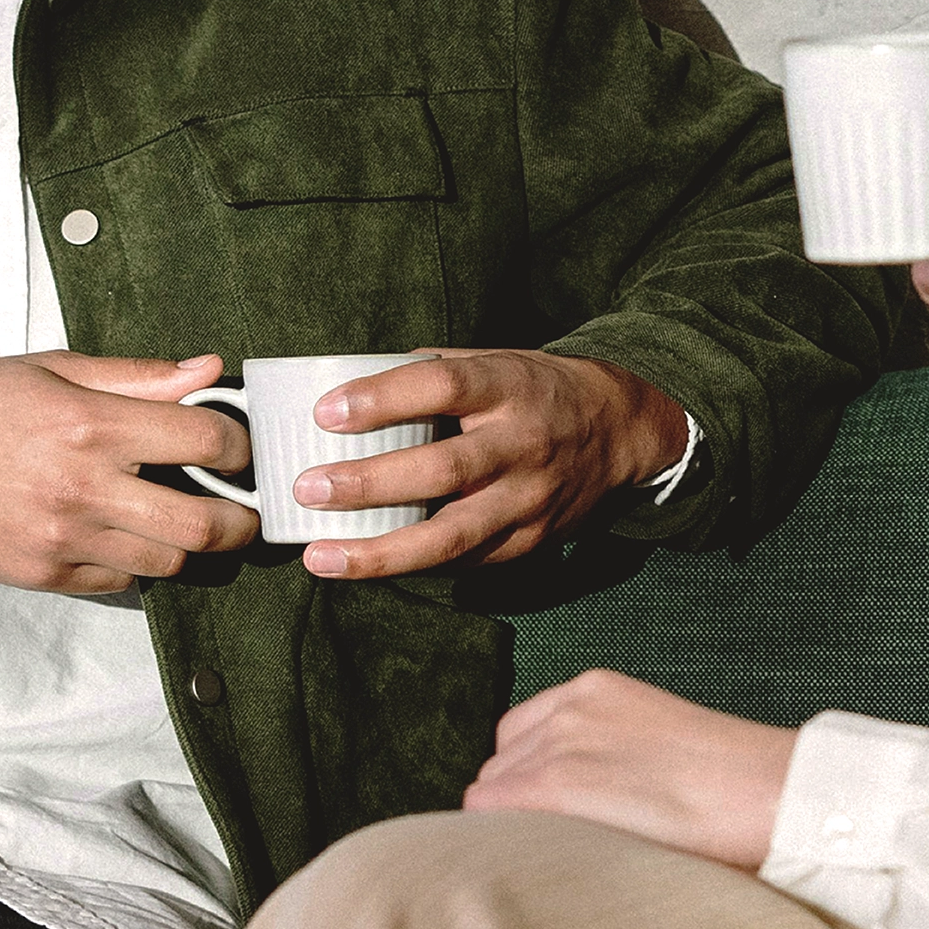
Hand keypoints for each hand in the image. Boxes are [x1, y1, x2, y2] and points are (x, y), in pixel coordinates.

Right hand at [0, 351, 257, 593]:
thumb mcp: (51, 370)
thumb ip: (138, 377)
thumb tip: (209, 371)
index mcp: (91, 426)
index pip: (205, 440)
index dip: (239, 445)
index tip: (239, 449)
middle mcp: (84, 488)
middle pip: (203, 524)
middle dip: (240, 520)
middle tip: (244, 510)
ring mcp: (65, 539)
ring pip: (170, 562)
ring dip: (189, 544)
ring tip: (186, 521)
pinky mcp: (47, 576)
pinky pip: (125, 583)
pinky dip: (139, 564)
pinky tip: (128, 536)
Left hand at [293, 349, 687, 578]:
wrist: (620, 431)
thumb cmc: (537, 391)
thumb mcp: (498, 362)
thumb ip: (435, 372)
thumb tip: (351, 385)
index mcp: (511, 387)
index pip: (443, 385)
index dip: (383, 398)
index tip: (326, 412)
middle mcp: (524, 445)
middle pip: (443, 470)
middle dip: (370, 483)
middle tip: (308, 488)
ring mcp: (530, 500)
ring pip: (453, 537)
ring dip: (381, 552)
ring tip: (322, 557)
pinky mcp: (531, 541)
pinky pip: (466, 562)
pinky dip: (414, 566)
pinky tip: (368, 566)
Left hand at [464, 669, 796, 868]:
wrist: (768, 793)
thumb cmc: (732, 790)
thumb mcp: (660, 746)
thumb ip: (610, 758)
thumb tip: (581, 806)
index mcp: (595, 689)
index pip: (520, 737)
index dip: (529, 782)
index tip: (557, 818)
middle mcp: (567, 708)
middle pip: (499, 767)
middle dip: (518, 808)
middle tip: (562, 849)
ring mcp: (557, 743)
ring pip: (489, 797)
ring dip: (513, 830)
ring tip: (562, 863)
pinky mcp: (555, 785)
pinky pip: (486, 816)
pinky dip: (502, 845)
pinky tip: (546, 867)